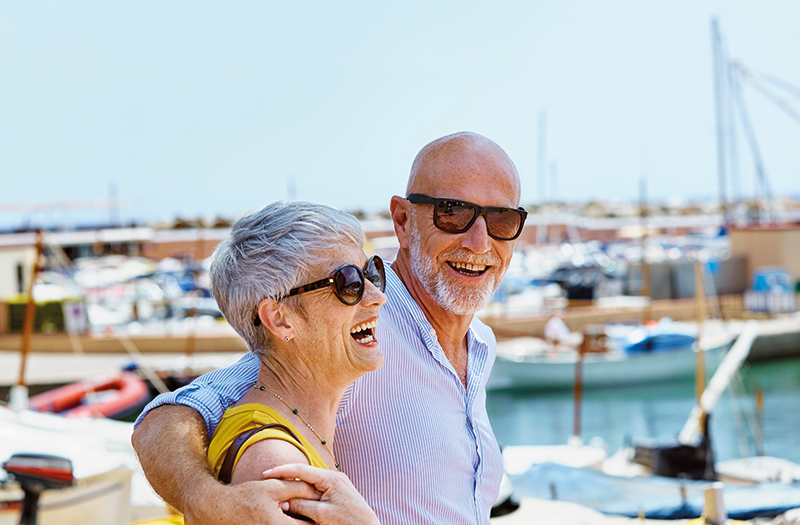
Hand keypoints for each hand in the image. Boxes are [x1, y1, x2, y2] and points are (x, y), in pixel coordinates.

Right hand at [184, 478, 321, 524]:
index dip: (317, 518)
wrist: (221, 509)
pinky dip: (289, 523)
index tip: (323, 510)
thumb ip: (298, 488)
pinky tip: (288, 516)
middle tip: (316, 512)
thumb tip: (318, 491)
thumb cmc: (247, 496)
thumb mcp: (274, 487)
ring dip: (299, 522)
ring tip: (301, 513)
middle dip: (308, 520)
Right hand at [263, 464, 380, 524]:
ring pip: (310, 483)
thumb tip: (284, 501)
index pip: (301, 470)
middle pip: (305, 474)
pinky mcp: (338, 492)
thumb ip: (302, 505)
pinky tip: (294, 497)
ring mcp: (336, 484)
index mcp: (330, 478)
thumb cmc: (348, 522)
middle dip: (287, 477)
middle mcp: (334, 477)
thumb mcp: (322, 515)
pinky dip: (305, 493)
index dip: (282, 471)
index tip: (266, 474)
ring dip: (295, 486)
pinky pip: (317, 489)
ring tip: (277, 487)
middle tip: (268, 479)